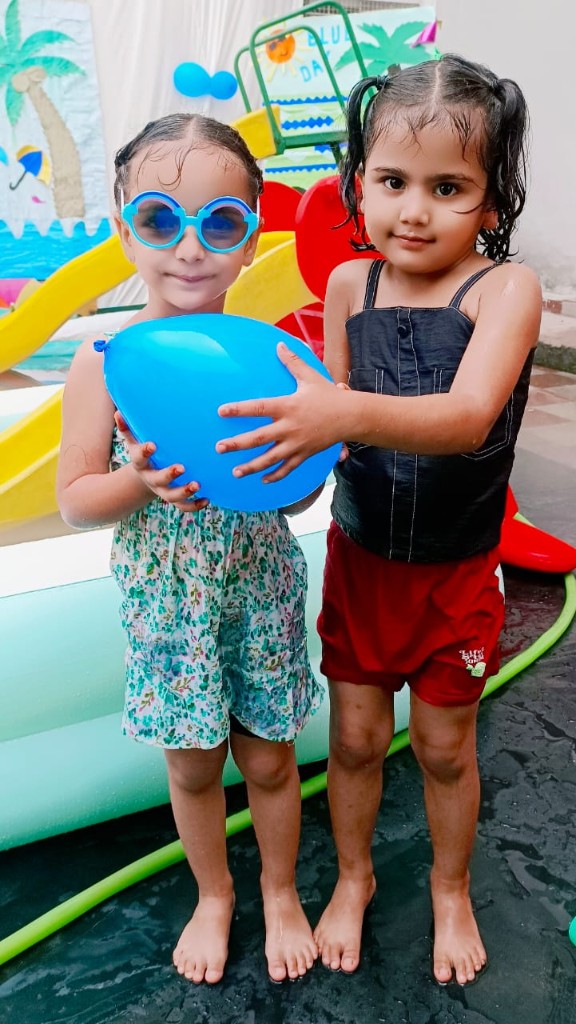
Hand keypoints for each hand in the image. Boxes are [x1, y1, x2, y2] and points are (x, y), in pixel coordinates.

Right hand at [115, 413, 208, 512]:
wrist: (147, 474)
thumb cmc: (144, 452)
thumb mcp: (134, 441)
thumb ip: (128, 428)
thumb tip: (119, 412)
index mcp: (141, 464)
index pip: (139, 458)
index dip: (144, 452)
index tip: (152, 445)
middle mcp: (151, 479)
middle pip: (158, 480)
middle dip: (169, 475)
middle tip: (181, 468)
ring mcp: (163, 490)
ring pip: (172, 496)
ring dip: (184, 492)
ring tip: (197, 485)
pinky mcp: (174, 499)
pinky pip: (183, 506)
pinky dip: (194, 505)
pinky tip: (206, 499)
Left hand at [216, 342, 345, 481]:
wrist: (352, 416)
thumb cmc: (329, 395)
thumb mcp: (310, 376)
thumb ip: (292, 362)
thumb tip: (279, 344)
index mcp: (288, 406)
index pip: (259, 408)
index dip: (239, 410)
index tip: (221, 411)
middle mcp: (290, 427)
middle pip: (259, 438)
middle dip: (237, 444)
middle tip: (219, 448)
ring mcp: (297, 443)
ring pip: (270, 459)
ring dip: (252, 467)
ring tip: (235, 472)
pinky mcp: (305, 454)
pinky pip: (288, 468)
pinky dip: (276, 476)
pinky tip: (263, 480)